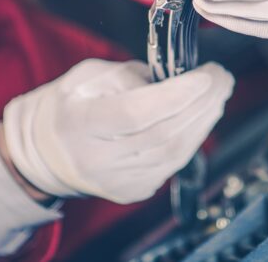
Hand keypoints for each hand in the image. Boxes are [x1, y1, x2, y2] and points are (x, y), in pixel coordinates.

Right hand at [2, 59, 233, 203]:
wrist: (45, 152)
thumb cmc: (69, 105)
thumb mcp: (87, 75)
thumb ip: (129, 75)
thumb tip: (176, 79)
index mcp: (79, 124)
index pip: (134, 113)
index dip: (175, 95)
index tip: (204, 75)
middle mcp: (97, 160)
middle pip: (163, 134)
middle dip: (202, 103)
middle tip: (223, 78)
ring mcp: (116, 182)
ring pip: (175, 154)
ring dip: (204, 121)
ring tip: (219, 94)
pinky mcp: (131, 192)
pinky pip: (173, 165)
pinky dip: (193, 138)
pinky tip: (203, 117)